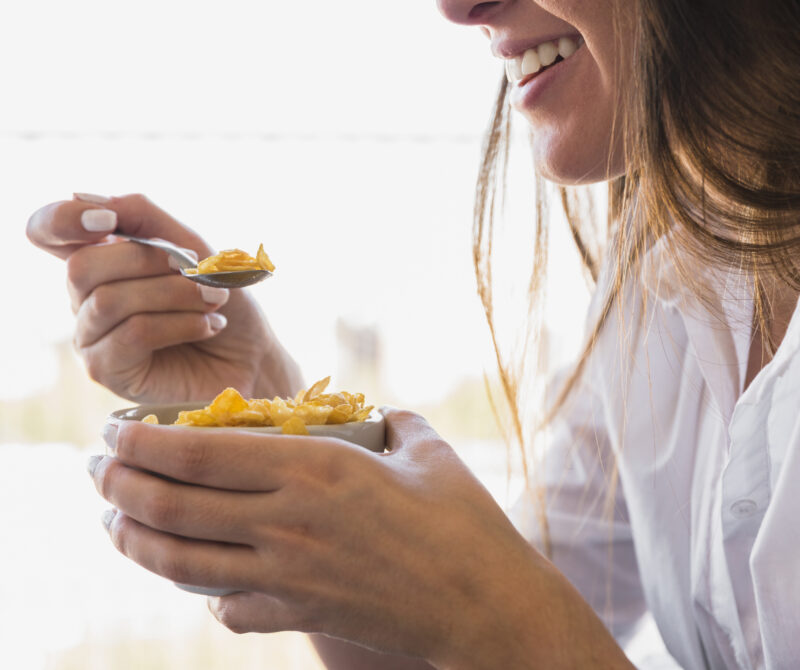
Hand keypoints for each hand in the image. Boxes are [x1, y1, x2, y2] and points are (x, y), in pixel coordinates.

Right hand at [26, 194, 300, 401]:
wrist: (254, 356)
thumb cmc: (222, 301)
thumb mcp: (192, 247)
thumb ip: (142, 217)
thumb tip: (83, 197)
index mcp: (99, 260)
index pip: (47, 230)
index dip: (64, 218)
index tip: (109, 221)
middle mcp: (84, 298)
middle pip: (81, 267)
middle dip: (148, 262)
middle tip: (198, 271)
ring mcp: (91, 337)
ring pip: (109, 302)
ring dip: (175, 295)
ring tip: (215, 301)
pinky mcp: (108, 371)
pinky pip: (133, 334)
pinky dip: (180, 324)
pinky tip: (209, 327)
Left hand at [89, 408, 575, 667]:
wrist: (484, 605)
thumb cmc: (463, 521)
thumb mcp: (428, 452)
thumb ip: (395, 422)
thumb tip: (385, 412)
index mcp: (314, 469)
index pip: (201, 453)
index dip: (144, 443)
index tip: (114, 433)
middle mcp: (286, 522)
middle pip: (174, 506)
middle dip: (120, 487)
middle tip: (97, 474)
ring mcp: (287, 576)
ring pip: (182, 562)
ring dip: (137, 540)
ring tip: (116, 524)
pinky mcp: (299, 616)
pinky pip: (228, 607)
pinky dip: (202, 592)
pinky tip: (198, 581)